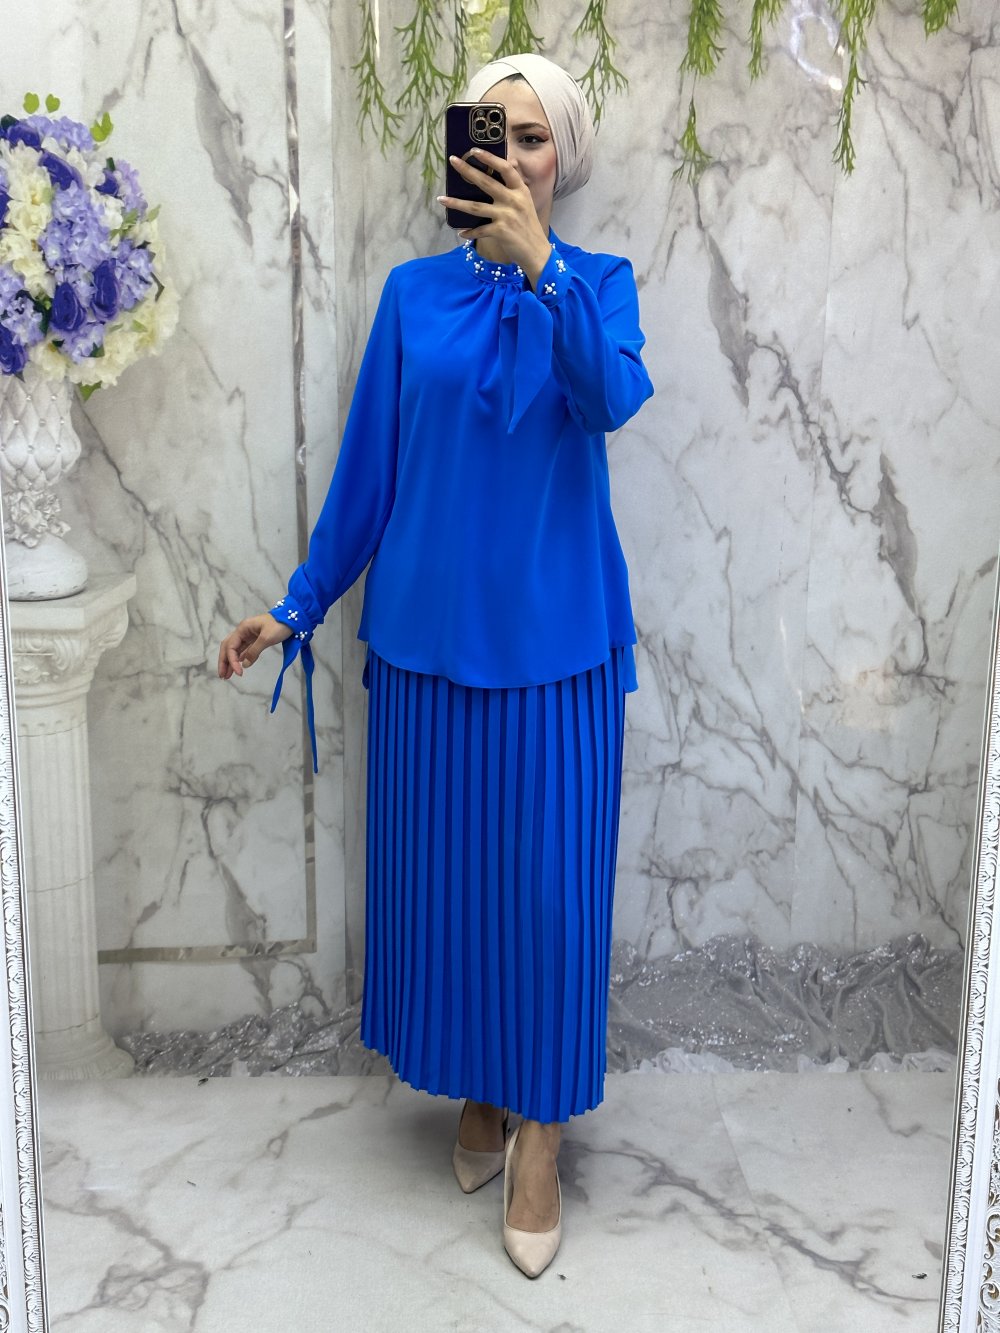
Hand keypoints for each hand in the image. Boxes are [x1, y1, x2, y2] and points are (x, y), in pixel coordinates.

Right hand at [217, 612, 291, 680]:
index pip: (231, 646)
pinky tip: (238, 666)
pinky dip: (240, 658)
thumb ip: (254, 651)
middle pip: (228, 647)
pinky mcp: (255, 639)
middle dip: (224, 661)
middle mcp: (243, 631)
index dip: (232, 661)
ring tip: (228, 675)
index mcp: (243, 629)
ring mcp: (249, 635)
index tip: (239, 673)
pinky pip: (244, 650)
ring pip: (235, 650)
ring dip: (231, 661)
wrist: (293, 618)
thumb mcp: (267, 638)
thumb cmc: (280, 625)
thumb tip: (244, 665)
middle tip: (223, 676)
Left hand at [438, 150, 551, 282]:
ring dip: (456, 203)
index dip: (490, 158)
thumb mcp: (526, 201)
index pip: (505, 169)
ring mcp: (506, 216)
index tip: (474, 150)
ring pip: (476, 207)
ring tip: (442, 199)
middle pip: (486, 182)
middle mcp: (513, 200)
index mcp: (520, 190)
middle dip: (467, 170)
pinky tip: (460, 232)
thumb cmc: (529, 225)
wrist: (537, 251)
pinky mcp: (500, 231)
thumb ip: (516, 183)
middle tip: (453, 161)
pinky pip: (479, 230)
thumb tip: (510, 161)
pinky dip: (469, 232)